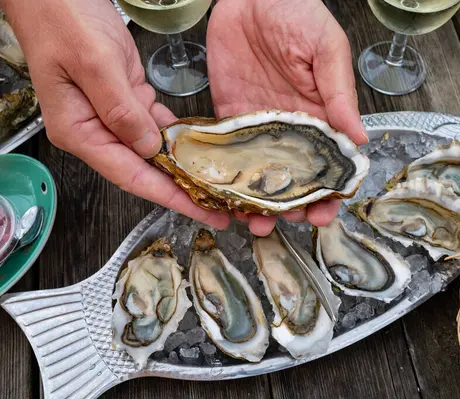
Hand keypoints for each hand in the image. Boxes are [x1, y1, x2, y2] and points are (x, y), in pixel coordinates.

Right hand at [1, 0, 228, 229]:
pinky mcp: (125, 99)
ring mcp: (109, 116)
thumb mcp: (95, 64)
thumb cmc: (62, 19)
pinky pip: (154, 126)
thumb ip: (122, 111)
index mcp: (79, 132)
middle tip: (217, 206)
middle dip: (181, 190)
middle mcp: (95, 130)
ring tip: (215, 185)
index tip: (200, 210)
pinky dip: (176, 137)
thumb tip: (148, 148)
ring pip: (152, 151)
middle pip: (144, 171)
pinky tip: (200, 147)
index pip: (130, 176)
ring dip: (182, 167)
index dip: (168, 196)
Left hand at [207, 0, 367, 235]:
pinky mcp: (229, 118)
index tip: (323, 212)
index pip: (330, 164)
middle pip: (295, 178)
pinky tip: (225, 198)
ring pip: (260, 176)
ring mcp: (259, 126)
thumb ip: (339, 92)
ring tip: (254, 221)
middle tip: (285, 222)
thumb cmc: (295, 10)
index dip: (329, 192)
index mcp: (320, 115)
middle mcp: (291, 128)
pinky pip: (228, 155)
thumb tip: (359, 137)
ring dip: (258, 202)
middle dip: (293, 206)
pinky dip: (227, 179)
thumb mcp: (326, 48)